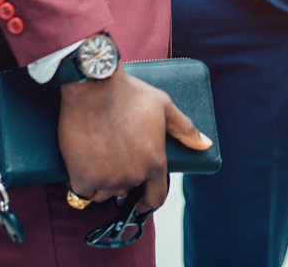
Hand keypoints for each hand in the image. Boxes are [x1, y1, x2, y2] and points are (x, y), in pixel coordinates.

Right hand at [59, 70, 210, 208]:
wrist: (93, 87)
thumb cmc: (130, 94)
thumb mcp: (164, 107)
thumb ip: (185, 129)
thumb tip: (205, 144)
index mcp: (155, 163)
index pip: (155, 198)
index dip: (150, 195)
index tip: (142, 191)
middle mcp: (132, 177)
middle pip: (127, 191)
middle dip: (124, 178)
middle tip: (118, 155)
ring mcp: (106, 180)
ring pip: (104, 193)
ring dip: (102, 182)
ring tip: (100, 156)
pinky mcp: (81, 178)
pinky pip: (82, 191)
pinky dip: (82, 181)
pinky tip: (83, 164)